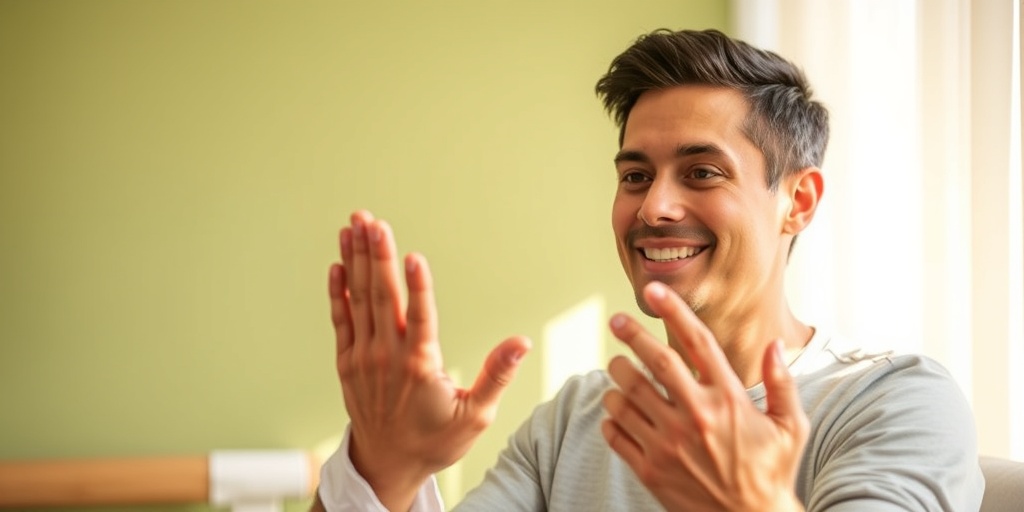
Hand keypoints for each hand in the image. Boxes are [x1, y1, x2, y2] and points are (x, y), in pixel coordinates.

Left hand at [329, 210, 530, 509]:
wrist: (388, 465)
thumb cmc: (436, 440)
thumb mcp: (476, 416)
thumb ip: (496, 375)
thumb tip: (522, 343)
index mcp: (421, 368)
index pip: (420, 319)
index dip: (418, 286)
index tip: (414, 256)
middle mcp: (387, 358)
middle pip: (383, 298)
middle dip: (378, 256)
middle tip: (374, 221)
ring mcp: (363, 358)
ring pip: (358, 300)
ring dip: (356, 261)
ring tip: (355, 225)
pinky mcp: (347, 362)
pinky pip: (340, 319)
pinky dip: (337, 291)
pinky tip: (338, 263)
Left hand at [601, 281, 807, 511]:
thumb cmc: (771, 472)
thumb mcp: (790, 427)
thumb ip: (782, 383)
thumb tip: (774, 343)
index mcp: (729, 400)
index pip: (697, 342)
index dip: (673, 310)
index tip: (653, 290)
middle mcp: (696, 417)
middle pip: (654, 362)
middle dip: (631, 335)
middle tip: (616, 321)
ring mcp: (669, 445)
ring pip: (626, 396)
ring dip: (616, 376)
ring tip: (617, 369)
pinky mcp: (650, 470)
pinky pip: (616, 433)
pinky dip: (610, 417)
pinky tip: (616, 410)